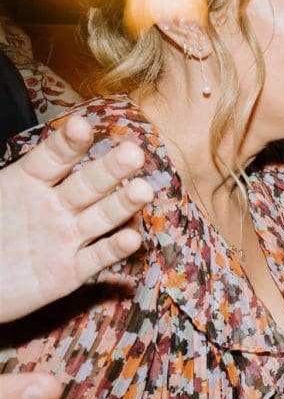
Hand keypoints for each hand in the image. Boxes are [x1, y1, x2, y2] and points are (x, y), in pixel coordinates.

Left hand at [0, 115, 151, 321]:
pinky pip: (96, 257)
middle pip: (88, 184)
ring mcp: (64, 238)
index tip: (82, 126)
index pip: (53, 159)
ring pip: (101, 217)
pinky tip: (131, 238)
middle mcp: (53, 207)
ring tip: (143, 190)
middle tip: (132, 152)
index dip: (68, 144)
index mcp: (25, 184)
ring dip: (124, 204)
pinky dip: (114, 249)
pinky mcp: (70, 271)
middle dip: (111, 168)